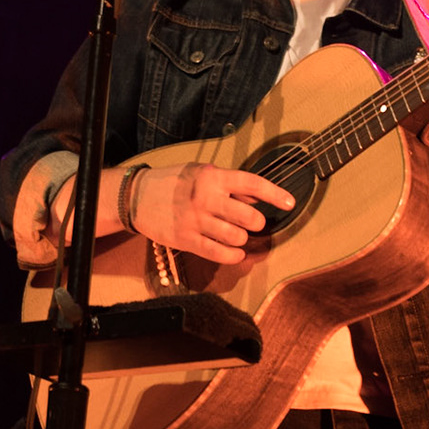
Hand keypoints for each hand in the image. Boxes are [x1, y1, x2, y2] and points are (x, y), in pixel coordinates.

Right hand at [132, 163, 291, 264]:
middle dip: (256, 222)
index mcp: (213, 177)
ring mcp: (196, 221)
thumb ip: (230, 184)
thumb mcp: (202, 172)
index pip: (253, 184)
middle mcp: (206, 198)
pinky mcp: (186, 240)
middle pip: (250, 218)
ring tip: (235, 234)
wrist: (138, 196)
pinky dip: (233, 255)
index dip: (275, 194)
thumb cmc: (175, 182)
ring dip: (242, 239)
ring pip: (237, 238)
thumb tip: (258, 195)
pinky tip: (234, 252)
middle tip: (250, 222)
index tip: (290, 203)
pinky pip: (219, 253)